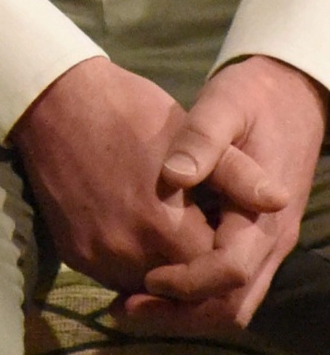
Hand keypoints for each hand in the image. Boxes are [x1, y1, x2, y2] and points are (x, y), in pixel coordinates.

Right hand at [12, 57, 224, 290]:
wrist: (52, 98)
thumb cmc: (126, 108)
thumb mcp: (187, 131)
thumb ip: (235, 174)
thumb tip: (277, 200)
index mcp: (166, 227)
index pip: (214, 268)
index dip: (219, 244)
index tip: (211, 215)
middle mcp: (130, 253)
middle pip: (180, 282)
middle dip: (191, 258)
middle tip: (186, 217)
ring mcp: (97, 256)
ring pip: (145, 282)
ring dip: (159, 263)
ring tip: (157, 216)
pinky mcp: (72, 254)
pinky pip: (112, 273)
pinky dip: (127, 257)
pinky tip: (127, 219)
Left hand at [115, 55, 325, 332]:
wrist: (288, 97)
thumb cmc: (251, 99)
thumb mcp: (225, 105)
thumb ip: (201, 139)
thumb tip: (173, 176)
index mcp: (264, 214)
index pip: (232, 271)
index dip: (188, 280)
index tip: (146, 275)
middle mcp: (269, 242)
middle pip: (232, 304)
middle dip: (178, 313)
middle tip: (123, 308)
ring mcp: (263, 246)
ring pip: (230, 303)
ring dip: (182, 310)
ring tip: (128, 303)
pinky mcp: (249, 241)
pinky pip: (226, 287)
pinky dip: (191, 294)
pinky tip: (149, 281)